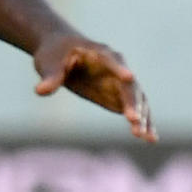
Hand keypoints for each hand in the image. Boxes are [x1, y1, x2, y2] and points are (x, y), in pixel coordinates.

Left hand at [34, 32, 153, 140]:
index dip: (119, 69)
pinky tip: (151, 138)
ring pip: (137, 100)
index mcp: (99, 53)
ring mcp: (120, 83)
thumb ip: (50, 76)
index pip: (112, 60)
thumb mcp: (48, 62)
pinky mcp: (119, 97)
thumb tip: (40, 91)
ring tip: (146, 137)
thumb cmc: (55, 54)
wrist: (61, 52)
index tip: (129, 78)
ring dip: (142, 117)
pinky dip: (143, 123)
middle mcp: (116, 67)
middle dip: (132, 102)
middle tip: (133, 120)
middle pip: (128, 85)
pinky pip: (134, 110)